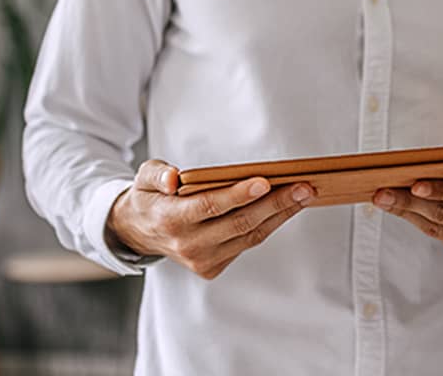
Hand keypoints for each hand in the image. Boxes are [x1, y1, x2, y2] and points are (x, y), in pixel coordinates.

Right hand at [107, 159, 314, 279]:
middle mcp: (187, 244)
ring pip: (249, 236)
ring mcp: (202, 260)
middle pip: (239, 223)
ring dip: (280, 215)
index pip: (209, 206)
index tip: (264, 181)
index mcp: (170, 219)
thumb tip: (173, 178)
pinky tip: (285, 208)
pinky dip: (268, 225)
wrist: (139, 232)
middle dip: (276, 204)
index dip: (238, 195)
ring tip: (303, 194)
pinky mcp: (212, 268)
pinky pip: (247, 244)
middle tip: (303, 186)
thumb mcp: (144, 177)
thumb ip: (157, 174)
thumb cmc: (150, 197)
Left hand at [374, 180, 442, 266]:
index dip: (440, 190)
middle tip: (382, 194)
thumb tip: (433, 160)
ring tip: (383, 199)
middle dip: (409, 203)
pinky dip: (419, 222)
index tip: (414, 183)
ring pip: (437, 228)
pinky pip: (440, 238)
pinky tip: (401, 210)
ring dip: (407, 213)